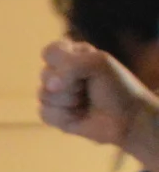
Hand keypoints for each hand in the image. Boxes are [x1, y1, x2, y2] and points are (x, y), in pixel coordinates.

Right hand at [40, 38, 158, 161]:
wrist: (129, 119)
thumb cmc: (118, 88)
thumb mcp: (99, 63)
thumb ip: (70, 65)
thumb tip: (49, 87)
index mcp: (72, 55)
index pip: (50, 52)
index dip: (62, 63)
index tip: (84, 69)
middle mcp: (62, 73)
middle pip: (44, 74)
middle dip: (69, 85)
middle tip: (88, 88)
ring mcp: (57, 95)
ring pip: (42, 95)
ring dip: (68, 102)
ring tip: (85, 103)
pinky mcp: (55, 115)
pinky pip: (44, 113)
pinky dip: (64, 116)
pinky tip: (79, 116)